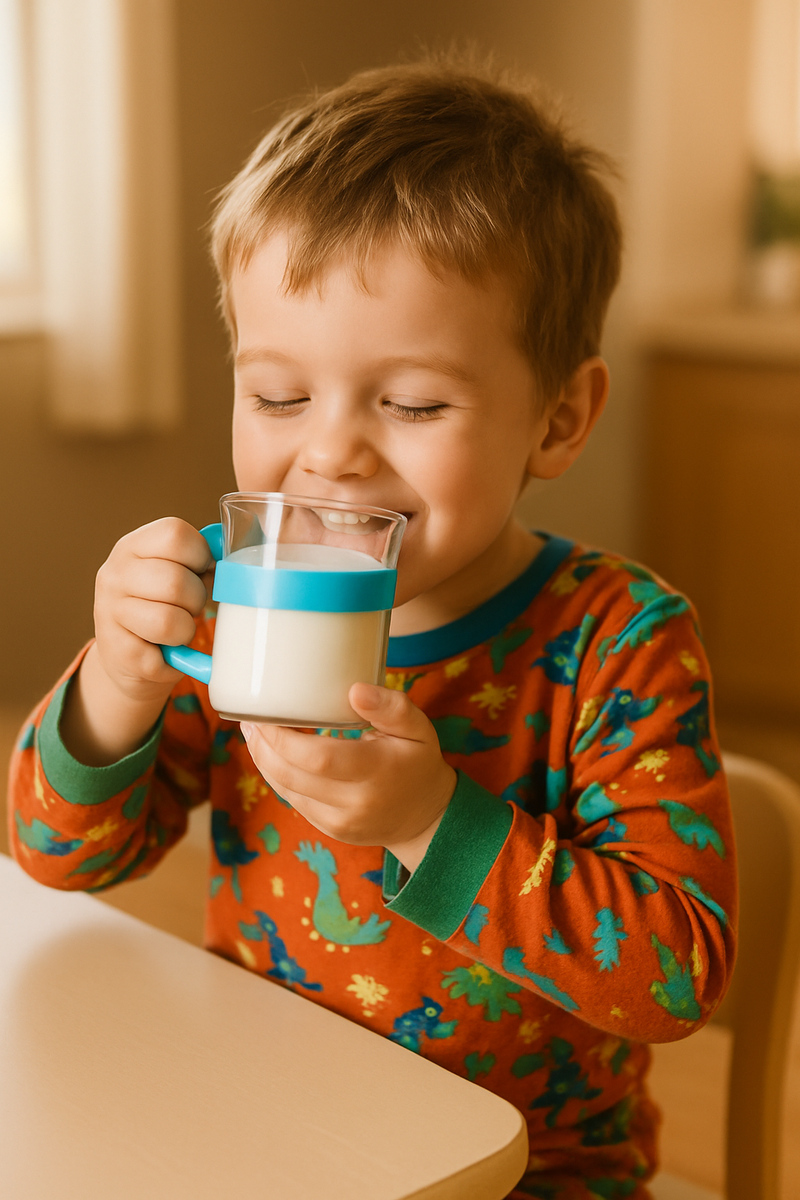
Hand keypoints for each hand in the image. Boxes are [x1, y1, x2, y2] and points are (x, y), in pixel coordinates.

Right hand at [92, 516, 214, 705]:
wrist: (128, 657)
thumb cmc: (162, 607)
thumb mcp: (174, 573)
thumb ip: (201, 560)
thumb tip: (235, 560)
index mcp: (132, 546)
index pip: (175, 534)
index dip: (200, 554)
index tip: (200, 571)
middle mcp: (114, 575)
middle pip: (176, 581)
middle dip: (196, 599)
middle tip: (189, 607)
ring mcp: (109, 613)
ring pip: (169, 621)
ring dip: (185, 630)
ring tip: (177, 630)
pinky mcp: (117, 652)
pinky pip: (161, 657)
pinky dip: (175, 659)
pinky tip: (165, 652)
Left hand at [241, 682, 456, 872]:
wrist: (427, 817)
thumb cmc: (418, 762)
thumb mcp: (419, 728)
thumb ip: (391, 707)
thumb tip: (355, 690)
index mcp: (377, 772)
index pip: (317, 758)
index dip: (282, 738)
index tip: (266, 714)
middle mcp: (356, 803)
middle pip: (293, 775)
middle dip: (264, 746)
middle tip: (250, 719)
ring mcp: (341, 822)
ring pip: (287, 790)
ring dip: (264, 760)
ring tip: (253, 732)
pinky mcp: (331, 831)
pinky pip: (295, 801)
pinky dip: (279, 776)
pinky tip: (271, 755)